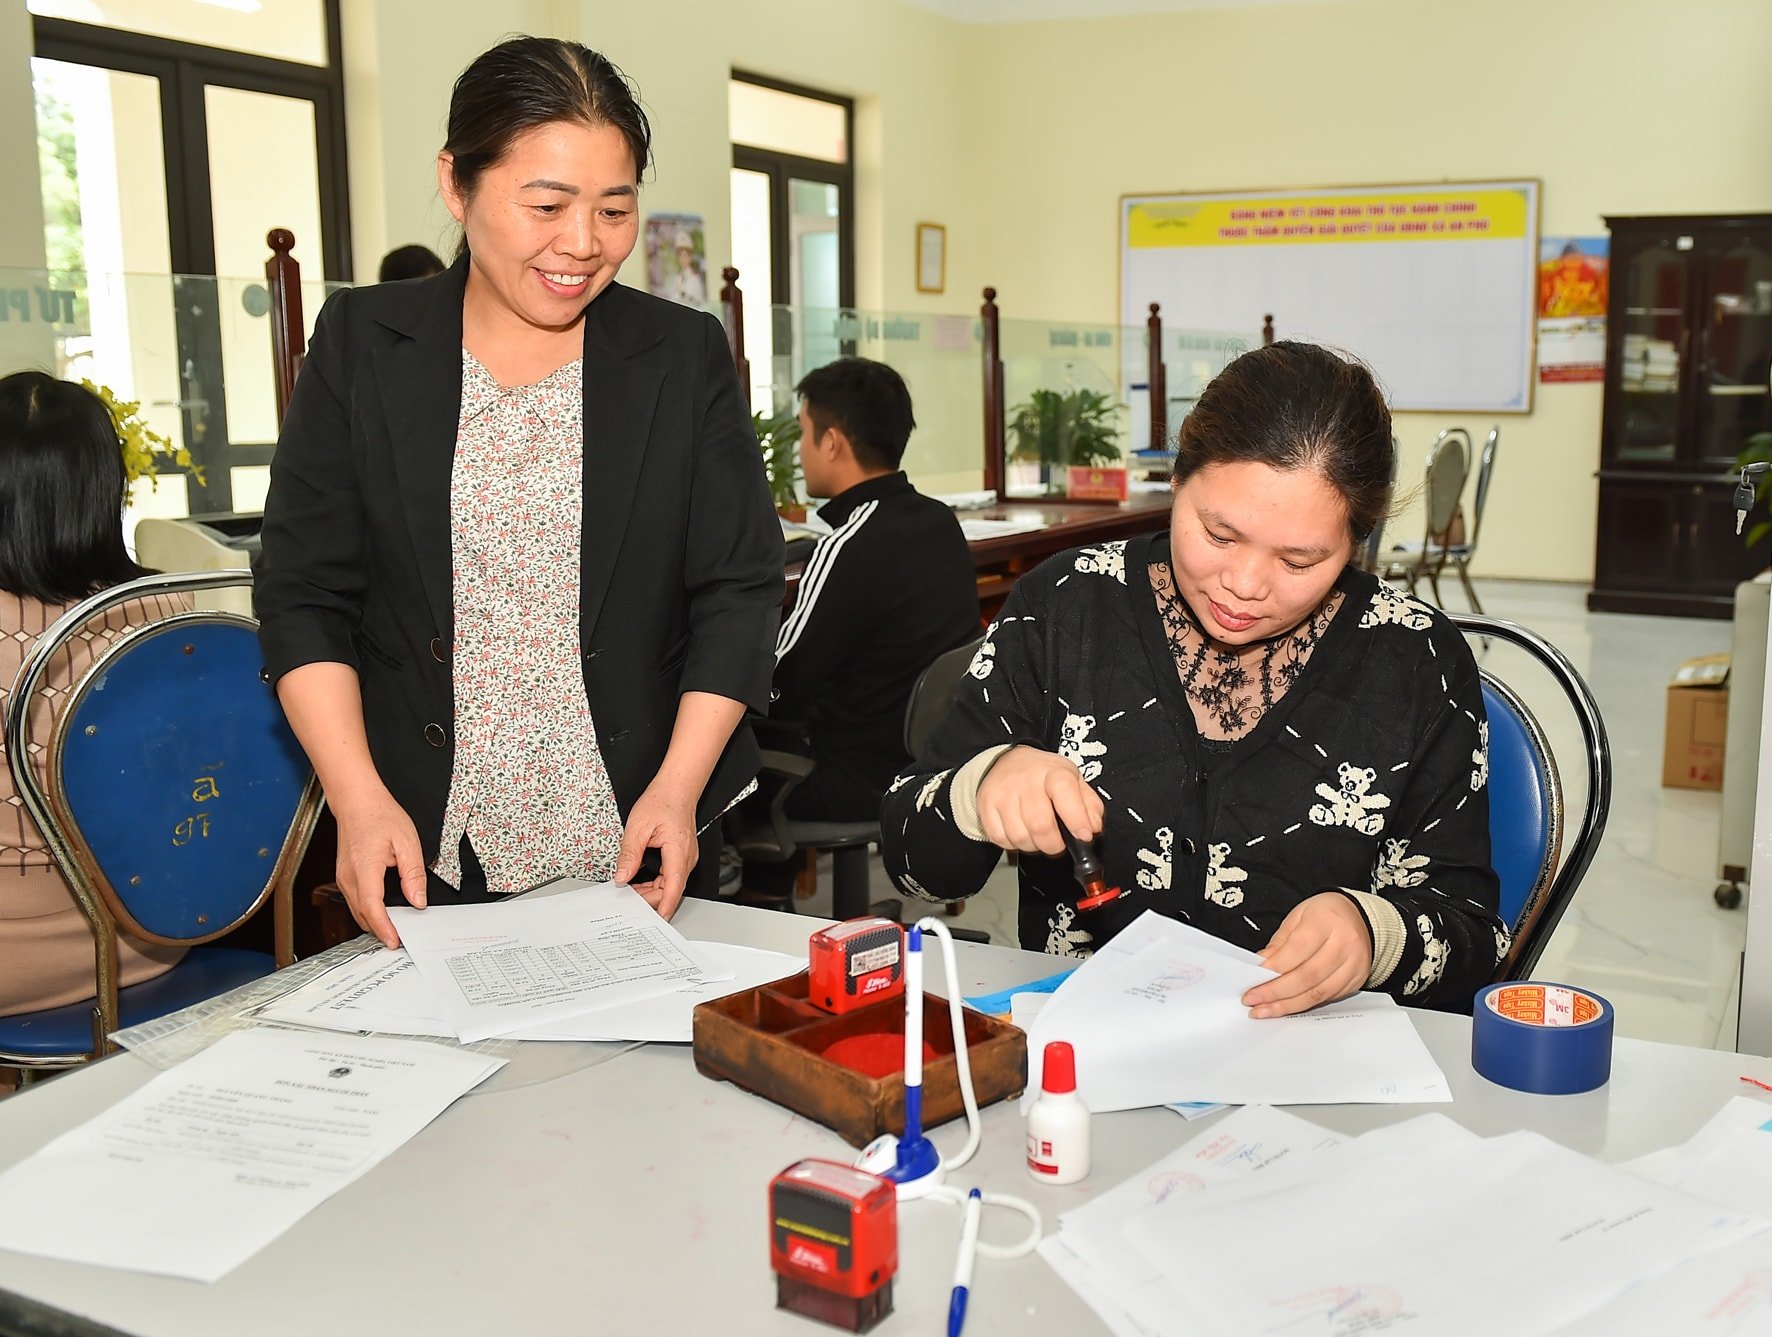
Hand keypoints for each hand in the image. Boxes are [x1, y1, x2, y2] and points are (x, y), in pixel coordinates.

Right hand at [332, 787, 426, 948]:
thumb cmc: (380, 815)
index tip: (394, 941)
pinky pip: (354, 901)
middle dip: (380, 930)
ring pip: (356, 910)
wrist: (357, 801)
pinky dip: (368, 911)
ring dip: (373, 922)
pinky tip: (383, 912)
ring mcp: (343, 877)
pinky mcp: (344, 875)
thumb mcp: (407, 842)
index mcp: (365, 868)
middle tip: (402, 939)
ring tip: (395, 929)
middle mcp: (349, 876)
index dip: (384, 928)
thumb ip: (413, 874)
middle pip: (362, 915)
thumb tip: (418, 900)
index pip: (372, 907)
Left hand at [616, 783, 698, 918]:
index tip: (658, 918)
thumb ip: (629, 855)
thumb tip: (622, 877)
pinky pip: (670, 876)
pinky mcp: (681, 856)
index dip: (666, 904)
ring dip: (652, 891)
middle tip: (628, 899)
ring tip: (631, 891)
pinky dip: (656, 883)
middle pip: (671, 889)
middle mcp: (686, 857)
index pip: (674, 885)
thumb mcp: (637, 827)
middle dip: (651, 898)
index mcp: (678, 851)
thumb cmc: (662, 801)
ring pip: (671, 884)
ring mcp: (686, 858)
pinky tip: (641, 882)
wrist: (676, 788)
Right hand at [974, 746, 1104, 855]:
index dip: (1076, 819)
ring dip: (1033, 846)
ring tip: (1037, 835)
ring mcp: (1003, 792)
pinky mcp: (986, 804)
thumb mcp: (1074, 780)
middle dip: (1054, 844)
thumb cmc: (1044, 775)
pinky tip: (1019, 831)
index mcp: (1053, 772)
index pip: (1064, 793)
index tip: (1083, 836)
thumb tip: (1092, 827)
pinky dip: (1013, 844)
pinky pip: (1000, 839)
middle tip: (1057, 842)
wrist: (1007, 760)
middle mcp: (1026, 780)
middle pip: (1040, 825)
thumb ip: (1090, 805)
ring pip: (1020, 837)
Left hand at [1242, 892, 1372, 1017]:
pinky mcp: (1357, 980)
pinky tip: (1287, 1006)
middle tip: (1252, 1000)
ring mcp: (1354, 964)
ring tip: (1265, 1010)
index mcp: (1326, 921)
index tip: (1253, 980)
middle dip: (1276, 992)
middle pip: (1307, 976)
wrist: (1359, 917)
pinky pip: (1328, 998)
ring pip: (1318, 993)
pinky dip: (1304, 1004)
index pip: (1297, 949)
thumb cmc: (1324, 914)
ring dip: (1288, 1005)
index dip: (1274, 968)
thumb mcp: (1297, 917)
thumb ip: (1279, 942)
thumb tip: (1261, 966)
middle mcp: (1344, 943)